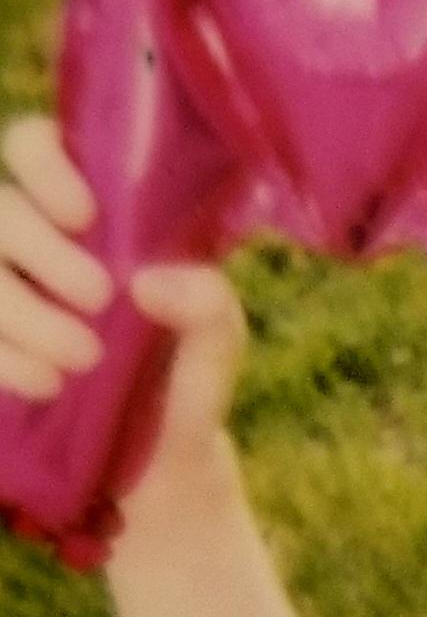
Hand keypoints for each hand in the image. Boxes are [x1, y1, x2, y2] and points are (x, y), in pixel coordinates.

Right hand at [0, 114, 247, 498]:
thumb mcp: (216, 345)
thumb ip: (209, 307)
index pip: (35, 147)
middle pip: (1, 210)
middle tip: (99, 298)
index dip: (44, 164)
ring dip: (23, 310)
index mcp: (87, 215)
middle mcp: (33, 244)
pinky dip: (4, 357)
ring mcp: (4, 291)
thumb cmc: (185, 383)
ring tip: (83, 360)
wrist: (161, 469)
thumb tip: (149, 280)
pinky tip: (46, 385)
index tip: (86, 213)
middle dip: (44, 250)